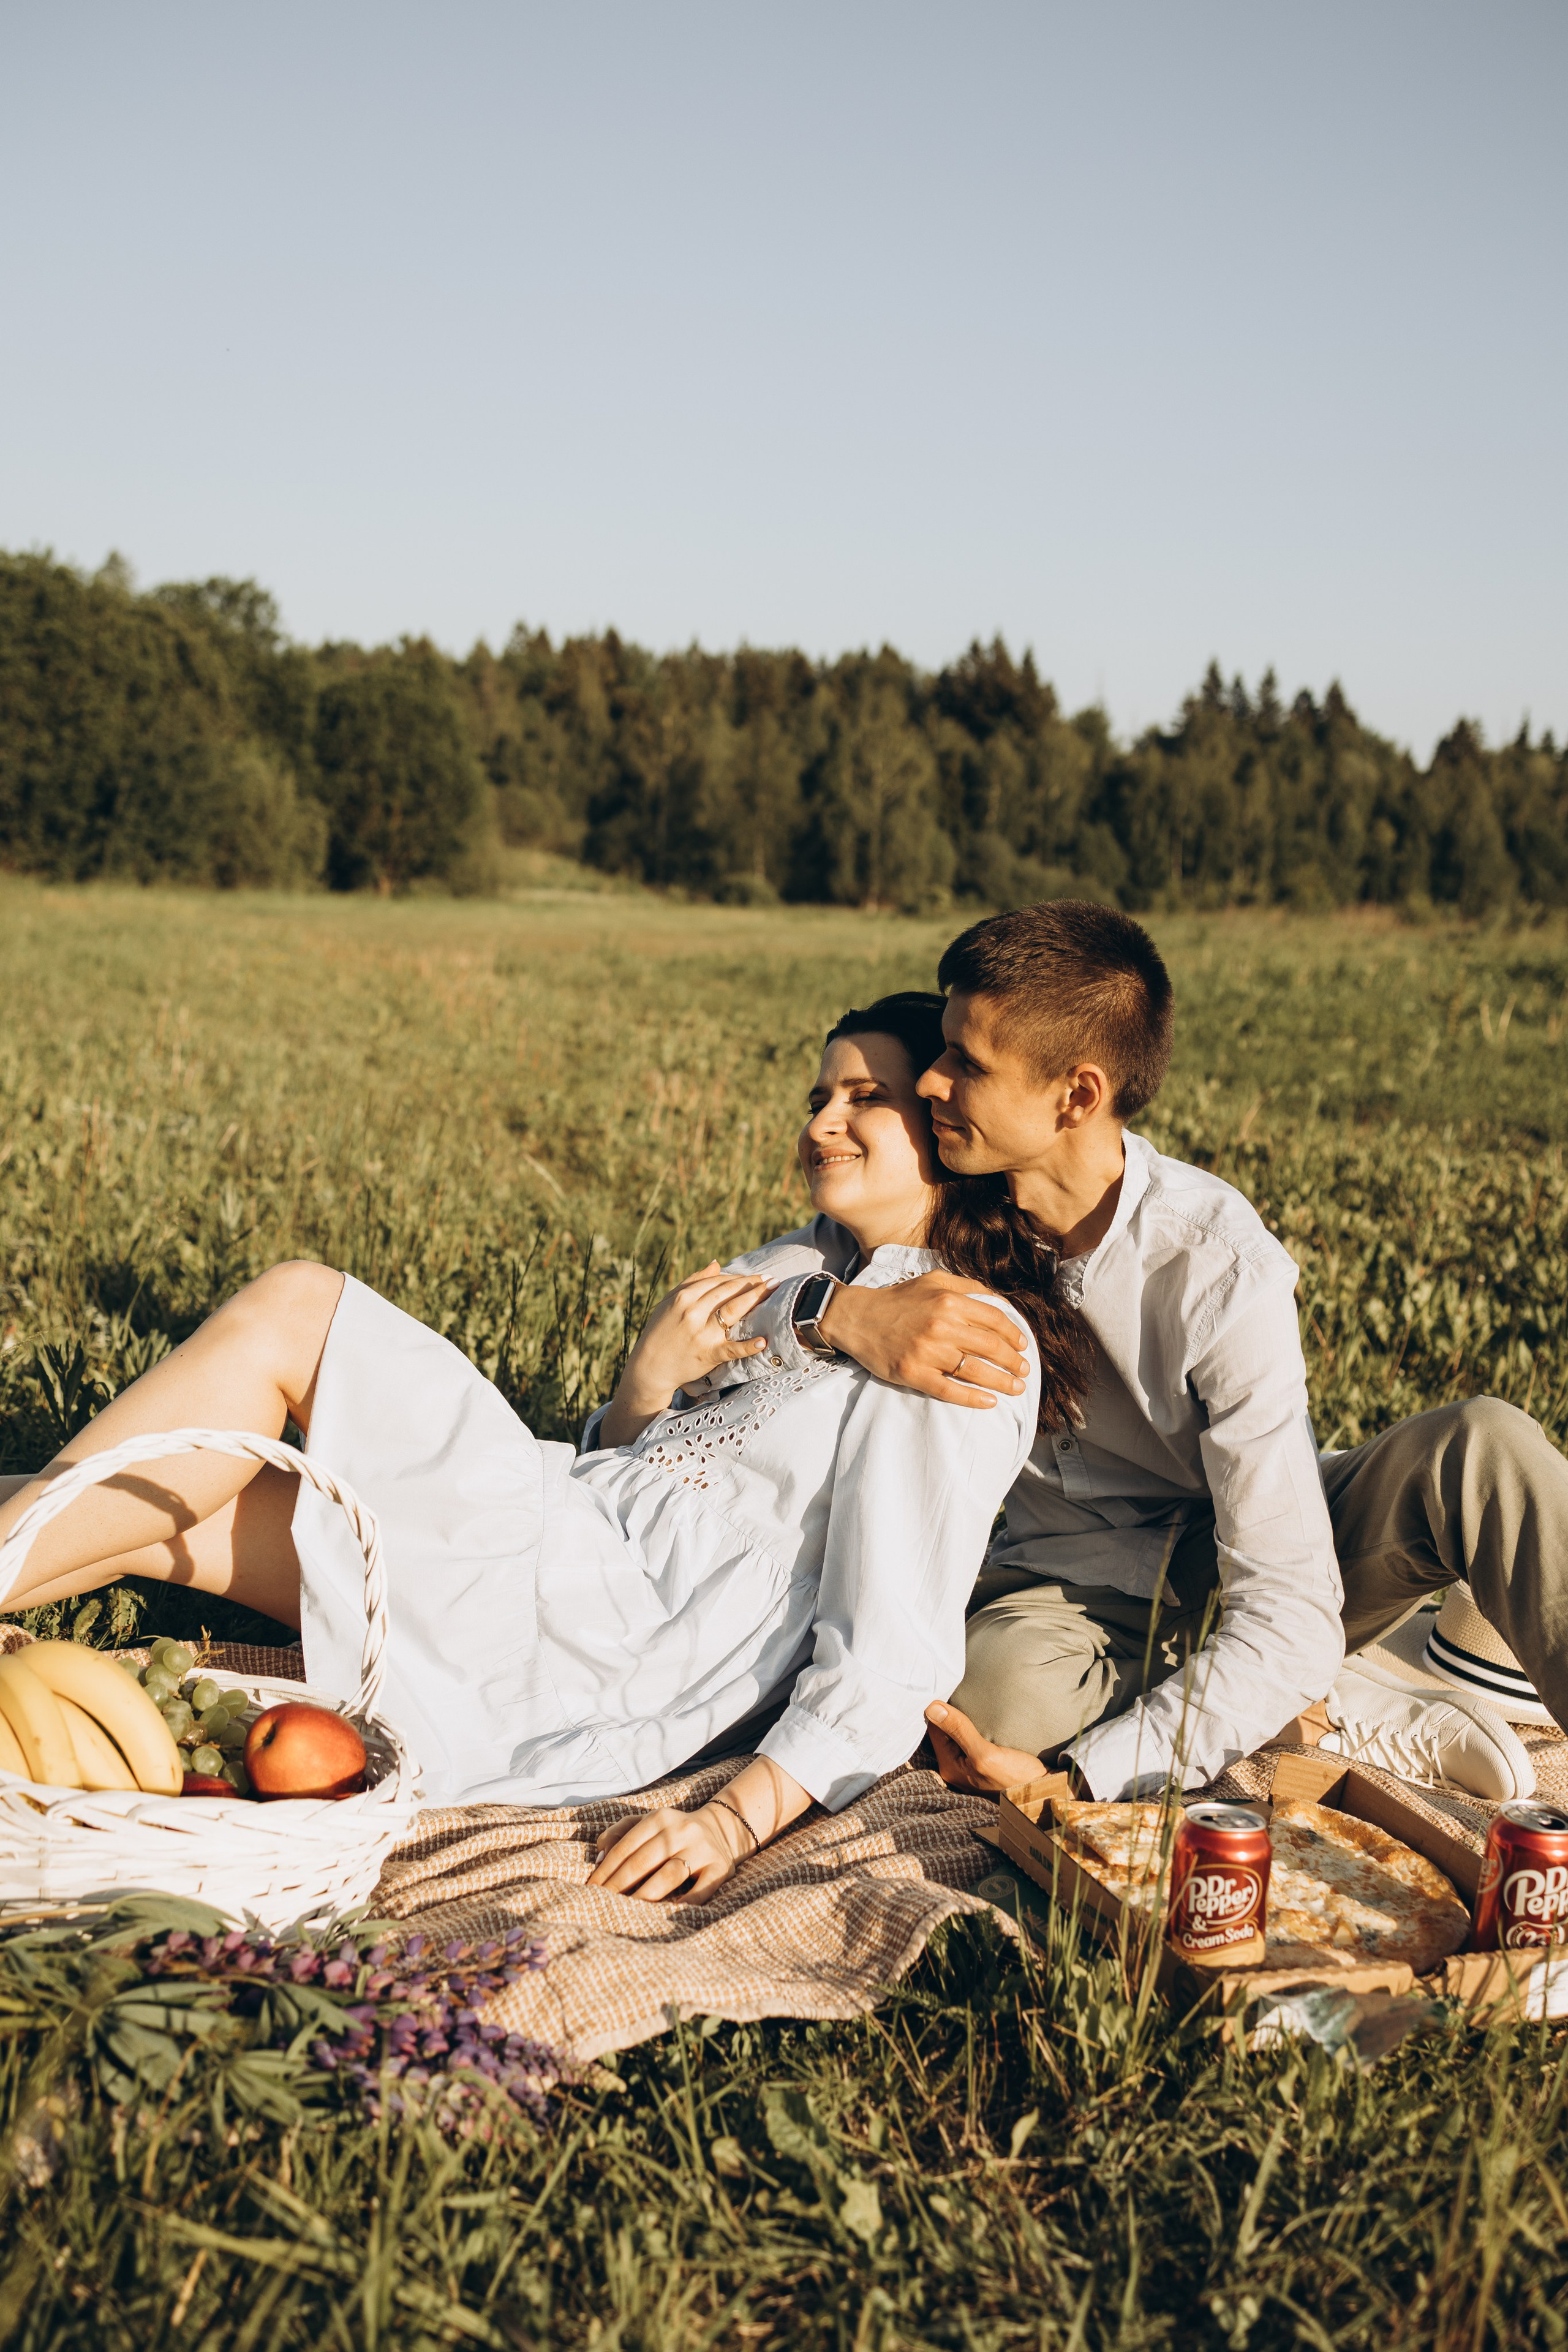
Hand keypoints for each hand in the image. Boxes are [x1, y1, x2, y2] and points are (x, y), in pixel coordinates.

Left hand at [587, 1800, 752, 1902]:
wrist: (722, 1828)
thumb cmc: (673, 1832)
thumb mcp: (648, 1822)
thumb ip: (619, 1833)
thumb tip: (599, 1856)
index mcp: (659, 1818)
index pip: (626, 1846)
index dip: (606, 1869)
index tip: (591, 1889)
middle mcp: (681, 1831)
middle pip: (643, 1860)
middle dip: (619, 1884)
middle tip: (603, 1903)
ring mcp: (702, 1849)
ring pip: (670, 1873)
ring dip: (647, 1894)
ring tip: (629, 1910)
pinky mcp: (720, 1867)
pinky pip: (703, 1888)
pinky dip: (688, 1901)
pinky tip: (671, 1912)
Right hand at [599, 1263, 773, 1446]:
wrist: (650, 1367)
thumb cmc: (660, 1332)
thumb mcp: (669, 1302)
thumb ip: (693, 1281)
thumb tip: (716, 1263)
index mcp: (683, 1297)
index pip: (717, 1281)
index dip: (738, 1277)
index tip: (754, 1276)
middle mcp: (693, 1312)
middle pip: (728, 1291)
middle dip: (752, 1283)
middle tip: (771, 1279)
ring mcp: (702, 1333)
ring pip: (733, 1310)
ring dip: (755, 1298)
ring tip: (772, 1290)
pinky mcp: (709, 1354)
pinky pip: (732, 1349)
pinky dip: (748, 1346)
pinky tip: (763, 1340)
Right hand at [821, 1273, 1028, 1408]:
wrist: (857, 1318)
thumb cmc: (899, 1300)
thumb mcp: (934, 1281)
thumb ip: (968, 1287)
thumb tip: (1002, 1303)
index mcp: (948, 1301)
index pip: (995, 1320)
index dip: (1015, 1335)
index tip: (1024, 1346)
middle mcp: (940, 1325)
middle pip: (990, 1347)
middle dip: (1014, 1361)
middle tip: (1024, 1371)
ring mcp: (926, 1352)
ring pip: (975, 1371)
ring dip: (1002, 1382)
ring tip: (1016, 1388)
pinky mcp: (913, 1373)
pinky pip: (949, 1390)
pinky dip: (972, 1398)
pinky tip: (989, 1402)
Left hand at [924, 1700, 1048, 1793]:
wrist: (1044, 1790)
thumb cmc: (1016, 1777)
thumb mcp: (986, 1753)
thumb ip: (959, 1730)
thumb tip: (932, 1707)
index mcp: (949, 1767)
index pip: (933, 1729)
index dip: (937, 1708)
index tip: (944, 1688)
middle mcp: (955, 1767)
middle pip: (944, 1731)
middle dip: (948, 1712)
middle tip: (953, 1687)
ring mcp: (969, 1765)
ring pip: (957, 1733)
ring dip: (961, 1718)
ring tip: (964, 1695)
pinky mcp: (983, 1761)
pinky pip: (969, 1738)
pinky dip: (971, 1725)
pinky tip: (978, 1714)